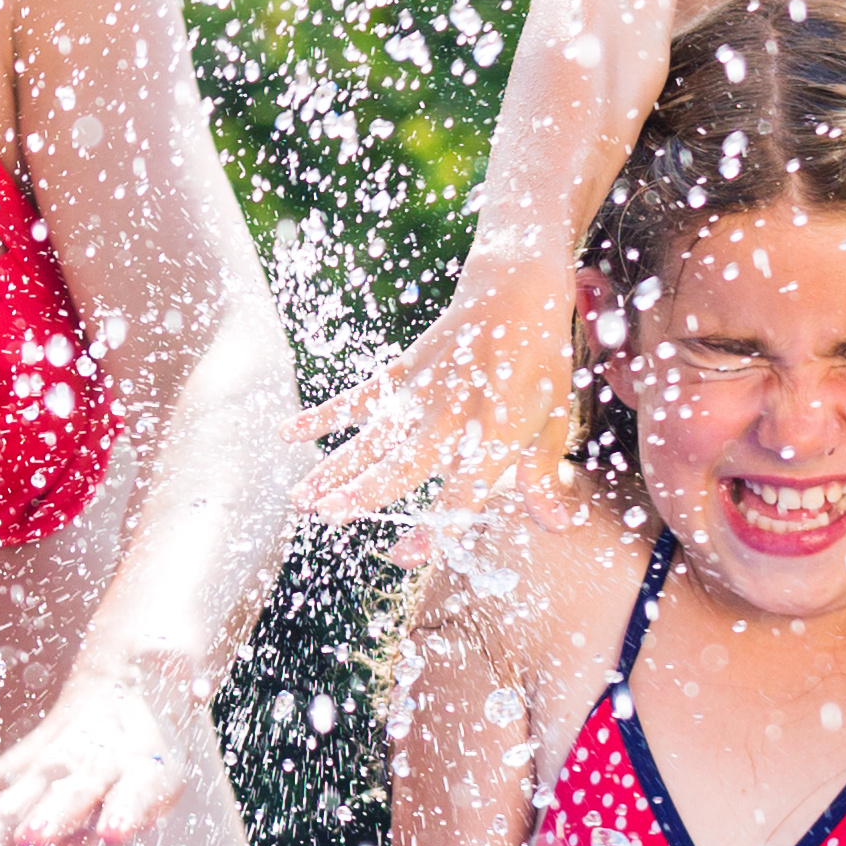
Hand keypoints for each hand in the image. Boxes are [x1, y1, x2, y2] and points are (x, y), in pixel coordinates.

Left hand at [0, 665, 190, 845]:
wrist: (124, 697)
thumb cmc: (69, 785)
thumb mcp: (42, 844)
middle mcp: (33, 785)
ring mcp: (86, 772)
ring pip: (62, 795)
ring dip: (48, 817)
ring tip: (31, 844)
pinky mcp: (140, 767)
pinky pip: (129, 787)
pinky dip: (122, 807)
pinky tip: (116, 833)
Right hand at [295, 256, 573, 523]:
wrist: (515, 290)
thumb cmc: (540, 362)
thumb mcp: (554, 420)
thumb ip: (543, 477)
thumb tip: (556, 526)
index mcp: (496, 437)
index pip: (462, 495)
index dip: (436, 529)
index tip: (406, 555)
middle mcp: (454, 418)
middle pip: (402, 466)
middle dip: (364, 494)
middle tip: (329, 518)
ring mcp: (423, 393)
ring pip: (372, 439)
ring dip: (334, 468)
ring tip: (302, 498)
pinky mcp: (403, 372)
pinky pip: (359, 397)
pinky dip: (323, 413)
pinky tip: (289, 431)